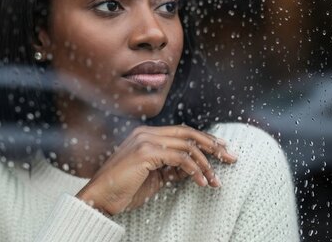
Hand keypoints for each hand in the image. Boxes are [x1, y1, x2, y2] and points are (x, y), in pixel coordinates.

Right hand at [75, 124, 237, 215]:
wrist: (100, 198)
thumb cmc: (124, 190)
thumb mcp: (154, 178)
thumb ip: (171, 168)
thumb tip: (193, 169)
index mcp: (146, 135)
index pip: (182, 132)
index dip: (204, 141)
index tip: (222, 151)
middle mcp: (146, 133)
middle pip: (188, 133)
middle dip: (213, 146)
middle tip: (231, 157)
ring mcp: (145, 141)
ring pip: (187, 146)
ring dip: (206, 164)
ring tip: (216, 180)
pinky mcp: (145, 152)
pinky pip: (180, 158)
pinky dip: (195, 170)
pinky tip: (202, 182)